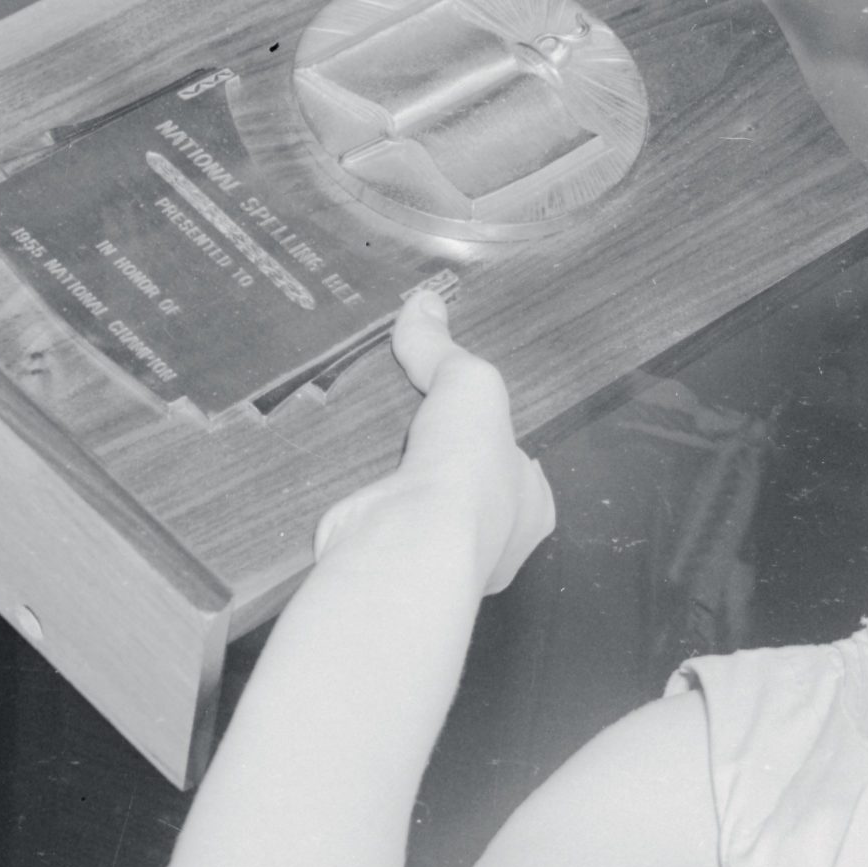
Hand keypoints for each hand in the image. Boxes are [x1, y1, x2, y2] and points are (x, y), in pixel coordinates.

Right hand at [313, 285, 557, 593]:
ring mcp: (438, 561)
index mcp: (531, 506)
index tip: (458, 410)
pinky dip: (356, 498)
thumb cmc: (466, 470)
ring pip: (418, 507)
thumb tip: (423, 302)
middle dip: (438, 457)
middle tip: (404, 418)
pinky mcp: (388, 565)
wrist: (409, 541)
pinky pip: (375, 522)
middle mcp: (493, 542)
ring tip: (364, 436)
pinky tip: (337, 470)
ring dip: (392, 478)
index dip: (488, 433)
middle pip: (464, 486)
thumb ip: (443, 349)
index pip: (514, 462)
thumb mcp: (469, 385)